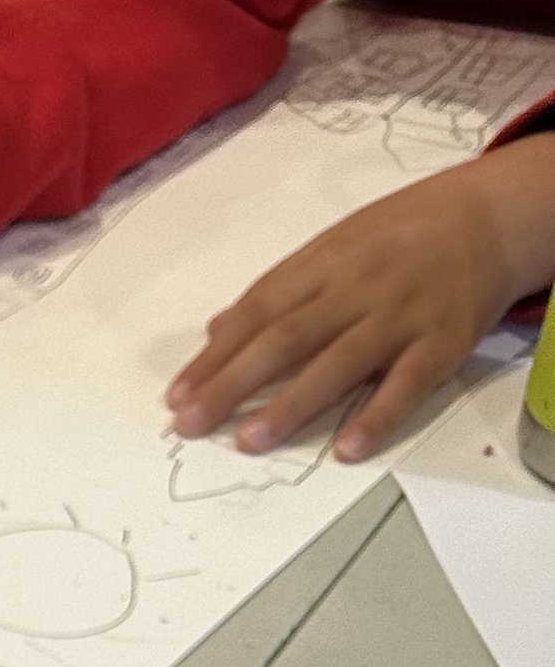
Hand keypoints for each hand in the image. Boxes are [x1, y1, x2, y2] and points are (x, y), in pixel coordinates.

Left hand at [168, 142, 554, 464]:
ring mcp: (400, 316)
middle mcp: (357, 288)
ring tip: (248, 440)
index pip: (257, 313)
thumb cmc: (400, 237)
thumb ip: (278, 290)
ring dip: (292, 404)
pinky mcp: (441, 343)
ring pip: (338, 362)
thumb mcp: (334, 247)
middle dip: (233, 384)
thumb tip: (216, 329)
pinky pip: (406, 385)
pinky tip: (346, 449)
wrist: (489, 217)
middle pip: (286, 339)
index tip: (177, 397)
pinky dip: (377, 417)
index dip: (214, 357)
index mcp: (324, 264)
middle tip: (192, 424)